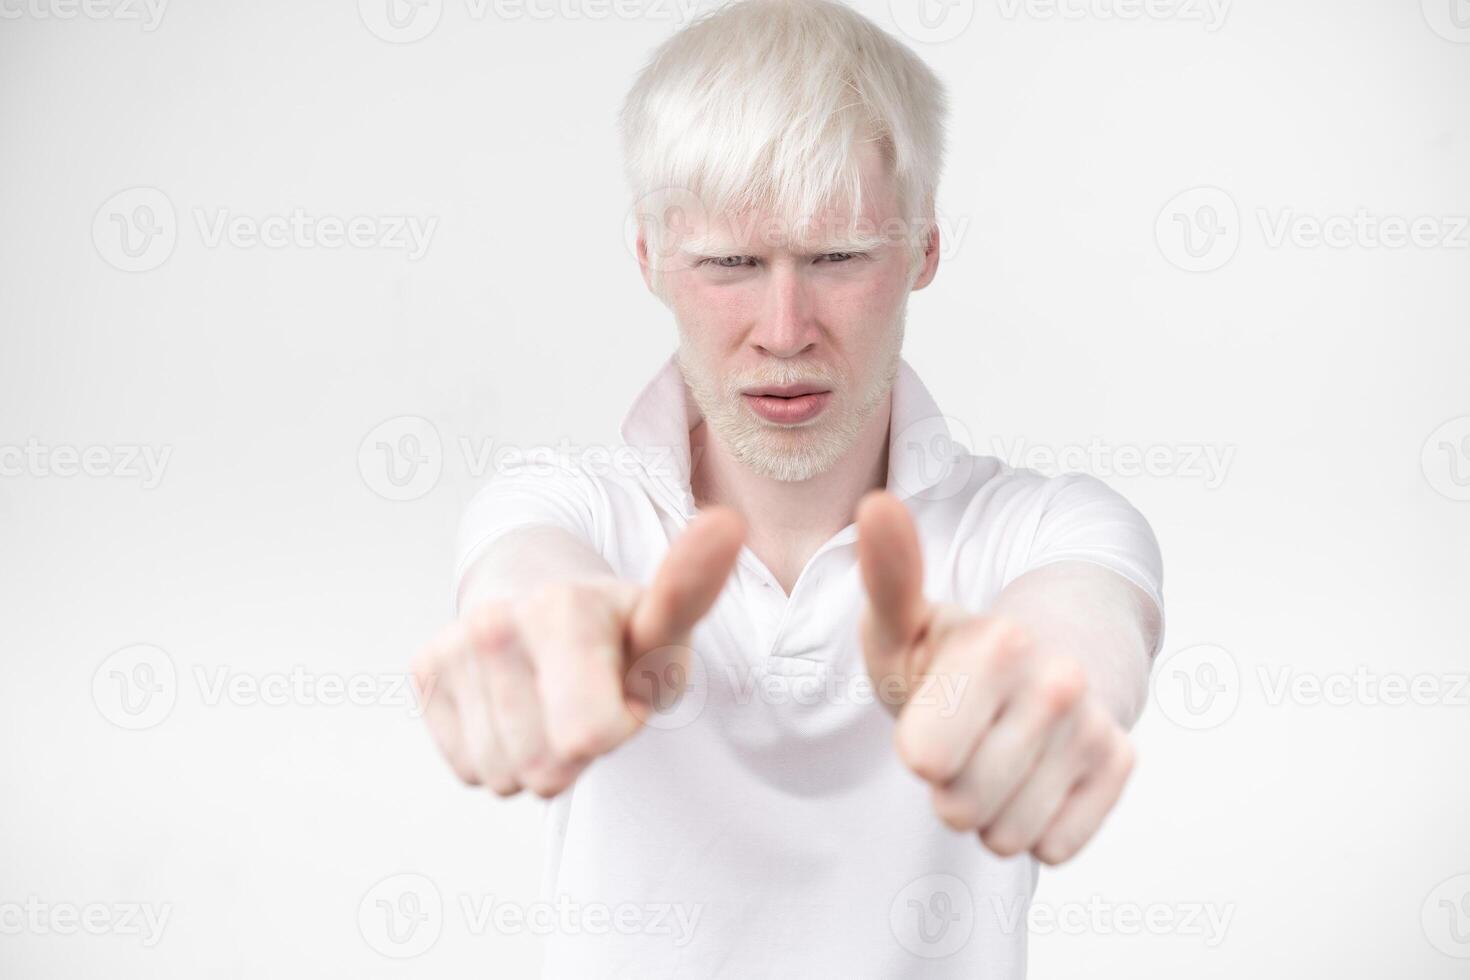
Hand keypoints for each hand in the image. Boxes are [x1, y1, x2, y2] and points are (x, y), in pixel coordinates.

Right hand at [412, 507, 743, 797]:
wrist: (542, 593)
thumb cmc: (618, 628)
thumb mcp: (665, 625)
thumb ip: (692, 592)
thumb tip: (728, 521)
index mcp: (561, 607)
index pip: (589, 737)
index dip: (619, 728)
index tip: (624, 690)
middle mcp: (495, 623)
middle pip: (545, 770)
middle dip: (576, 751)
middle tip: (586, 695)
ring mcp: (453, 648)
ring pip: (505, 777)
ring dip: (537, 755)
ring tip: (551, 698)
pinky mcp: (425, 673)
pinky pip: (470, 770)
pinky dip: (499, 753)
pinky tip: (515, 705)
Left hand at [856, 491, 1136, 864]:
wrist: (1038, 661)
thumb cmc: (949, 653)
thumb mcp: (903, 621)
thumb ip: (886, 577)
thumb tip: (876, 502)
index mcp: (998, 640)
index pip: (926, 760)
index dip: (918, 749)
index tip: (933, 709)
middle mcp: (1060, 678)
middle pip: (960, 808)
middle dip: (950, 785)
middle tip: (965, 736)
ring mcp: (1096, 724)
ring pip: (1007, 836)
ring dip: (990, 809)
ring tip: (995, 752)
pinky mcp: (1121, 765)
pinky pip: (1052, 848)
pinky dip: (1034, 825)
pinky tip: (1034, 774)